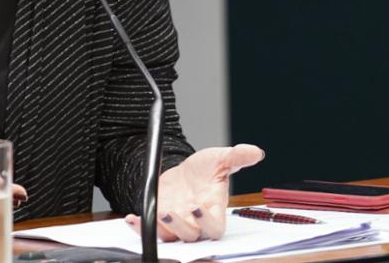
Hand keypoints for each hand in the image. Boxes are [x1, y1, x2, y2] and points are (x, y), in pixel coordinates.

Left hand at [125, 144, 264, 242]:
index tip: (198, 206)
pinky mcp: (161, 221)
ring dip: (162, 228)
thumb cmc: (206, 169)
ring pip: (171, 236)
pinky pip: (151, 230)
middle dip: (180, 226)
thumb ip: (237, 156)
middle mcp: (196, 222)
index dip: (207, 222)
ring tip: (156, 212)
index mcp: (214, 210)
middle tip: (170, 212)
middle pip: (191, 235)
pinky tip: (132, 218)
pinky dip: (141, 226)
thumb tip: (256, 151)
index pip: (215, 227)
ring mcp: (178, 223)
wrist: (186, 172)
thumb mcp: (220, 158)